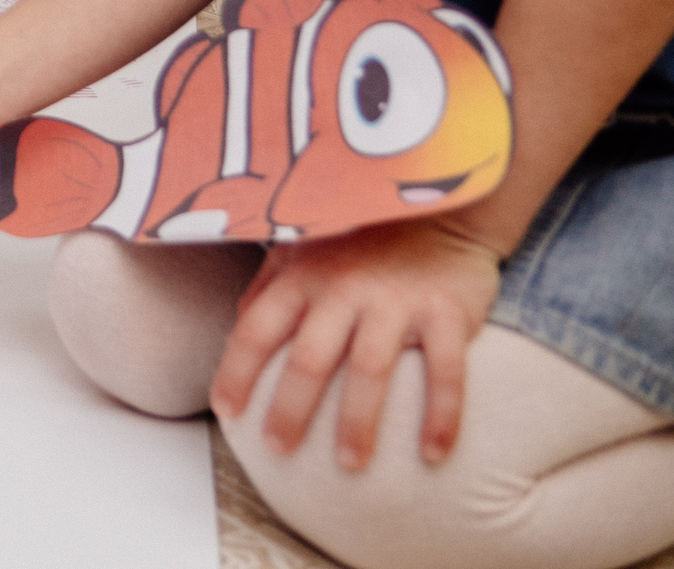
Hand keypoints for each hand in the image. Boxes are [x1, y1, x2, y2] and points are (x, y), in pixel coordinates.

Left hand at [210, 218, 504, 470]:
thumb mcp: (303, 248)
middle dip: (289, 409)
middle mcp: (342, 289)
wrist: (441, 210)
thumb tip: (236, 327)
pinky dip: (440, 415)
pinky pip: (445, 372)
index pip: (256, 329)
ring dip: (358, 422)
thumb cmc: (360, 239)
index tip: (227, 412)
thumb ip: (270, 285)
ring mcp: (394, 300)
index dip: (236, 372)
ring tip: (349, 463)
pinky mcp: (445, 311)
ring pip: (369, 370)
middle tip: (279, 449)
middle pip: (307, 358)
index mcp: (301, 277)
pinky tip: (433, 453)